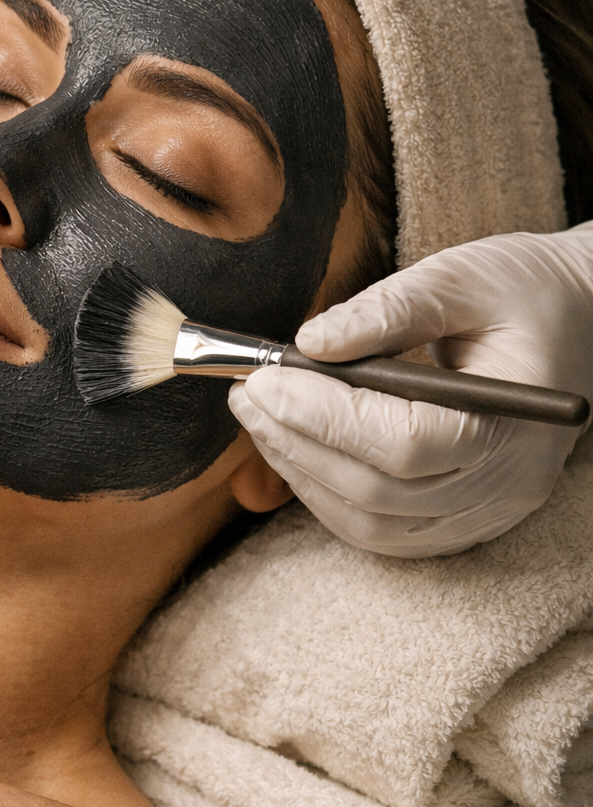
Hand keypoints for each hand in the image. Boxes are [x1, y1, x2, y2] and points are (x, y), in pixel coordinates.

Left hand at [228, 227, 592, 555]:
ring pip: (374, 523)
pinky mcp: (466, 518)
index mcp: (514, 421)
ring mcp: (488, 510)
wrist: (582, 319)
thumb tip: (309, 342)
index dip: (323, 416)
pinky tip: (298, 450)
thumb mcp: (462, 276)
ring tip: (262, 417)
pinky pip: (384, 530)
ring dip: (304, 474)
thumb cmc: (526, 291)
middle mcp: (506, 483)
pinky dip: (330, 497)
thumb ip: (389, 308)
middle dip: (297, 442)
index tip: (264, 376)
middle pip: (379, 492)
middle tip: (248, 393)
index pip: (403, 443)